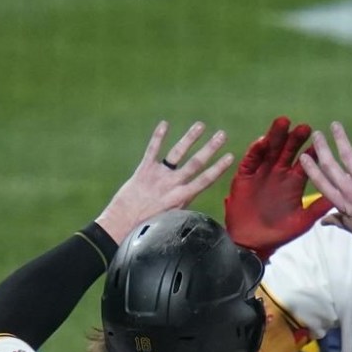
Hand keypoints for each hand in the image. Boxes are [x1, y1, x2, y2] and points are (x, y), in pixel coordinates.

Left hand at [96, 120, 232, 242]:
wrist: (122, 225)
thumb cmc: (147, 227)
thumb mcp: (171, 221)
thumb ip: (182, 208)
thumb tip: (194, 210)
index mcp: (182, 198)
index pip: (206, 179)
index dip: (219, 167)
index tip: (230, 156)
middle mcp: (173, 184)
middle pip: (196, 163)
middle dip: (210, 148)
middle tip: (222, 134)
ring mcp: (158, 175)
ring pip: (177, 153)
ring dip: (190, 138)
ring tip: (200, 125)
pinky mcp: (143, 171)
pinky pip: (152, 150)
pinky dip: (158, 137)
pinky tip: (164, 124)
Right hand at [224, 116, 332, 260]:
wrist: (252, 242)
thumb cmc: (279, 233)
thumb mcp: (302, 221)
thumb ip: (318, 208)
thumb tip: (338, 198)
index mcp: (294, 182)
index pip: (305, 162)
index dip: (311, 151)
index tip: (320, 139)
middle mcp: (278, 173)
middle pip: (288, 151)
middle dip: (295, 139)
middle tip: (304, 127)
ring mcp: (261, 172)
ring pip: (270, 150)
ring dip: (276, 136)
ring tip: (283, 123)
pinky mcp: (245, 176)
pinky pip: (251, 160)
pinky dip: (256, 150)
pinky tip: (262, 141)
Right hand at [300, 122, 351, 242]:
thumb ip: (338, 221)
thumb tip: (323, 221)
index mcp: (341, 202)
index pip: (322, 183)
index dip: (311, 169)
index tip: (304, 157)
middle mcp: (349, 189)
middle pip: (331, 166)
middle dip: (322, 149)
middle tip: (316, 134)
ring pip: (348, 157)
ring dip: (341, 139)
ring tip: (335, 125)